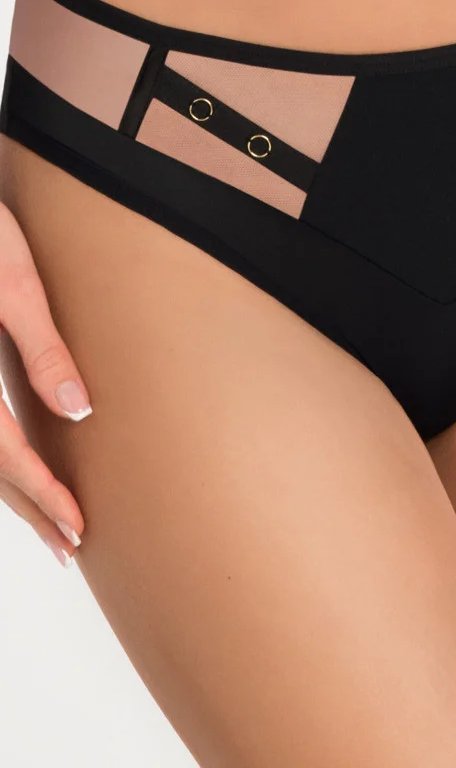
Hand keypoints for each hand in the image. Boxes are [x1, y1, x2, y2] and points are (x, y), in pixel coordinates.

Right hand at [0, 203, 89, 566]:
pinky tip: (12, 465)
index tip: (79, 530)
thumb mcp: (11, 276)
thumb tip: (78, 410)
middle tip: (71, 548)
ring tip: (48, 526)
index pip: (2, 451)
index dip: (41, 495)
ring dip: (7, 493)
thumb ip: (40, 344)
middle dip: (27, 508)